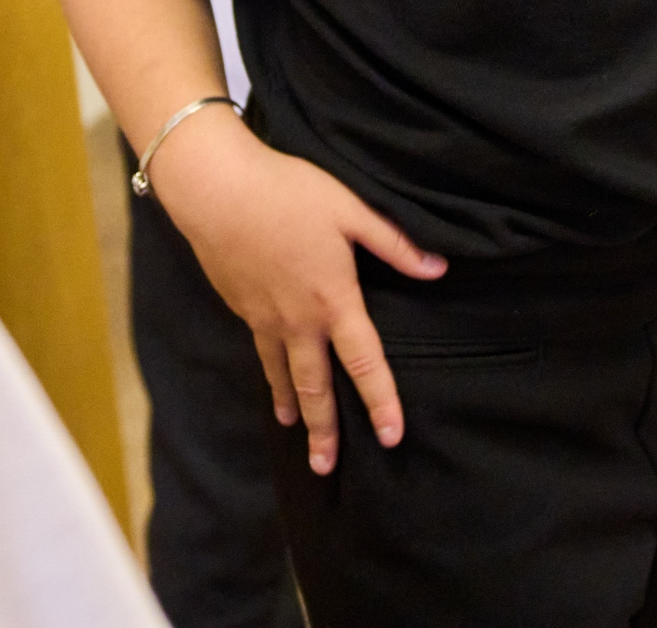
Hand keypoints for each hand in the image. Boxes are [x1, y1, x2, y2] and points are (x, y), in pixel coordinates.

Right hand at [150, 113, 444, 476]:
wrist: (216, 189)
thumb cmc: (288, 193)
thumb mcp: (350, 210)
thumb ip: (394, 244)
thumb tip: (439, 269)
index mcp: (333, 301)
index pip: (364, 364)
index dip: (381, 402)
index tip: (392, 437)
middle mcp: (298, 321)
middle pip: (314, 387)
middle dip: (322, 431)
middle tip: (325, 467)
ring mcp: (264, 317)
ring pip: (281, 374)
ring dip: (291, 406)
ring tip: (293, 431)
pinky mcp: (240, 306)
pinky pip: (260, 349)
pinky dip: (268, 372)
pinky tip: (271, 374)